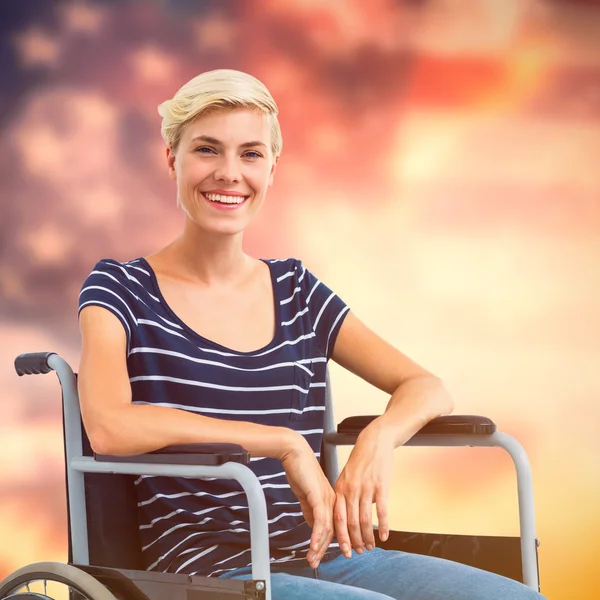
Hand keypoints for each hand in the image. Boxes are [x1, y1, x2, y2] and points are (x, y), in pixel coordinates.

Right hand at [280, 436, 335, 567]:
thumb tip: (313, 526)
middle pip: (333, 531)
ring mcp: (327, 498)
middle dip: (326, 549)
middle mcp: (333, 500)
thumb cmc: (300, 470)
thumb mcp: (307, 495)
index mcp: (332, 500)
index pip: (335, 526)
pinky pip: (320, 520)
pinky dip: (316, 535)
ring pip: (328, 528)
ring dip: (319, 546)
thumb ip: (311, 510)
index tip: (327, 556)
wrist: (295, 453)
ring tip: (312, 559)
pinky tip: (312, 546)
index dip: (333, 542)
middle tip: (317, 563)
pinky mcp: (319, 496)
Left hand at [333, 420, 393, 556]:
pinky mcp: (380, 486)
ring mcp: (366, 488)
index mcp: (340, 488)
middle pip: (351, 523)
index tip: (343, 550)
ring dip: (368, 537)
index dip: (340, 537)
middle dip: (354, 541)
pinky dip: (383, 526)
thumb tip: (345, 515)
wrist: (374, 441)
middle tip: (359, 552)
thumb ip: (344, 495)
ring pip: (365, 520)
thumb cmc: (361, 460)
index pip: (337, 518)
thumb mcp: (346, 476)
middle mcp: (351, 490)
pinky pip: (381, 511)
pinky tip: (385, 536)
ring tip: (371, 547)